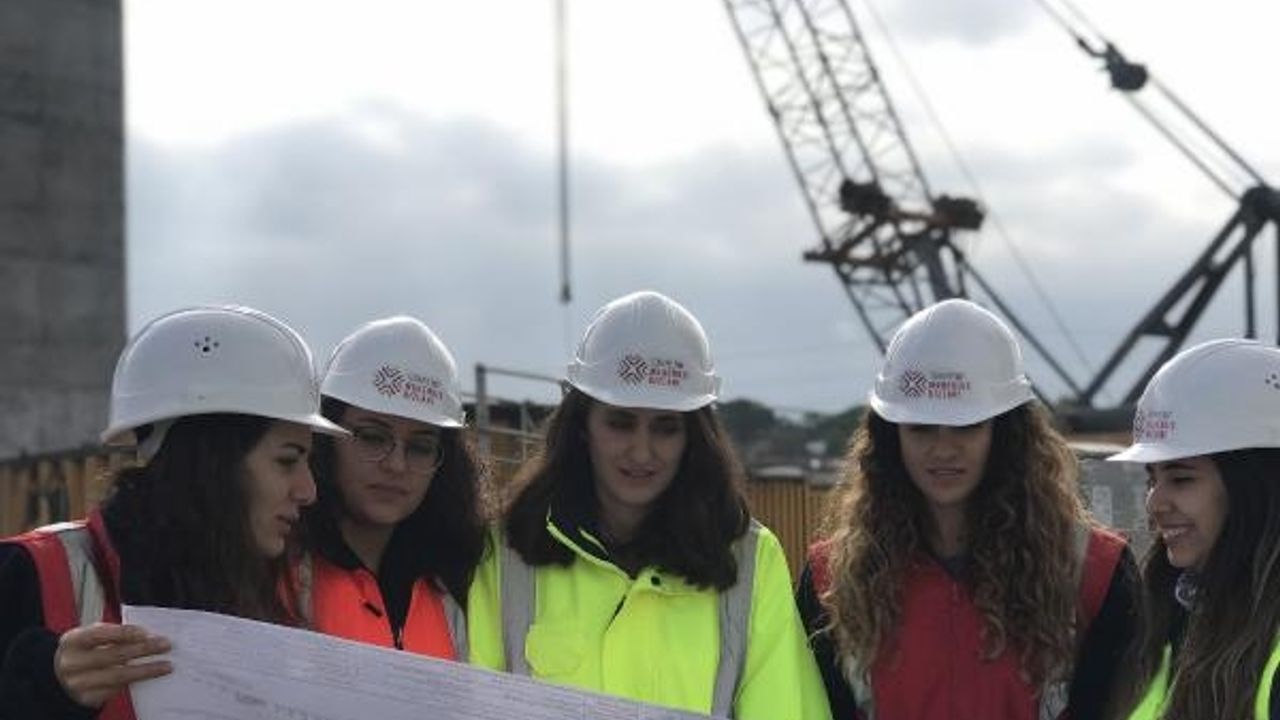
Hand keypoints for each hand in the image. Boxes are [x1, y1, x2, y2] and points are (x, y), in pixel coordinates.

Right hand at [53, 623, 171, 708]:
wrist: (62, 677)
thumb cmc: (84, 651)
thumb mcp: (90, 637)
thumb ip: (113, 634)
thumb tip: (148, 635)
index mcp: (72, 641)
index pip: (98, 634)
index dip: (123, 633)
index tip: (146, 633)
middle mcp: (72, 663)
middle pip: (113, 655)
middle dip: (142, 649)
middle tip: (164, 645)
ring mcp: (79, 683)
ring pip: (118, 676)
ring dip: (146, 670)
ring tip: (165, 665)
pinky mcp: (87, 698)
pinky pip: (116, 690)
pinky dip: (135, 681)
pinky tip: (149, 676)